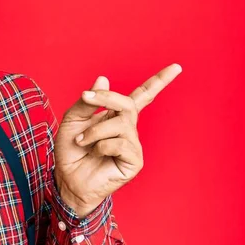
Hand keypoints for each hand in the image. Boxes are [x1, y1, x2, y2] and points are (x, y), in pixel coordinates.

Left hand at [53, 64, 181, 216]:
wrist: (67, 177)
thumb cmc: (71, 149)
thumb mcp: (73, 119)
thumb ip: (87, 101)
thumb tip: (103, 79)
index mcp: (117, 116)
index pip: (142, 96)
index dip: (159, 81)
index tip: (177, 67)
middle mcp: (128, 129)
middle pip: (128, 103)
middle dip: (106, 98)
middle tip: (86, 98)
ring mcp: (133, 145)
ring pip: (120, 123)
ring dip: (95, 130)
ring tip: (83, 141)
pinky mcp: (134, 161)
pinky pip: (120, 143)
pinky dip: (101, 145)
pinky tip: (96, 154)